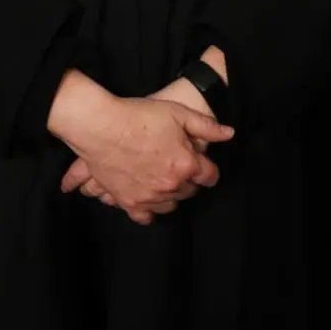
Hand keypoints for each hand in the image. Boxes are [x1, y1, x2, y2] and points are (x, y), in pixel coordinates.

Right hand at [48, 75, 231, 224]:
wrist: (101, 126)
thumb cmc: (140, 116)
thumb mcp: (178, 112)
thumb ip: (206, 126)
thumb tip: (229, 134)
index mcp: (186, 164)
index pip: (209, 176)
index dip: (208, 170)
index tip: (203, 167)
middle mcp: (171, 185)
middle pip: (189, 192)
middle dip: (188, 181)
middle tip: (179, 169)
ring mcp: (150, 197)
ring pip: (170, 206)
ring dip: (170, 196)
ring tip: (163, 183)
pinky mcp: (129, 202)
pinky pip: (145, 217)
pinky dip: (148, 211)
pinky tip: (148, 201)